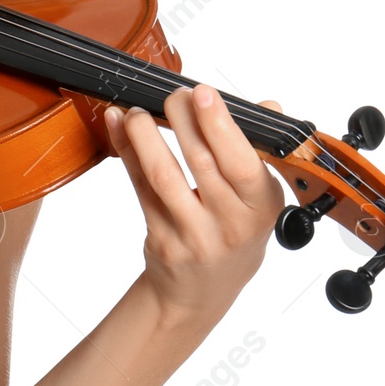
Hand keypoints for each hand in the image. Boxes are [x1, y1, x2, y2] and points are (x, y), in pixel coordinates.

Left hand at [103, 84, 285, 328]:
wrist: (201, 292)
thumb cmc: (233, 235)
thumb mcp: (259, 200)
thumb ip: (259, 151)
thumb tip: (267, 106)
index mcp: (261, 208)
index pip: (243, 165)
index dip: (222, 127)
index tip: (204, 94)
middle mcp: (229, 224)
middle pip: (201, 163)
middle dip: (183, 119)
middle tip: (173, 94)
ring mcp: (192, 234)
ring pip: (163, 175)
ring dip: (146, 136)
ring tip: (137, 110)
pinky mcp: (160, 237)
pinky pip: (139, 187)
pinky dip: (126, 152)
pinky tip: (116, 125)